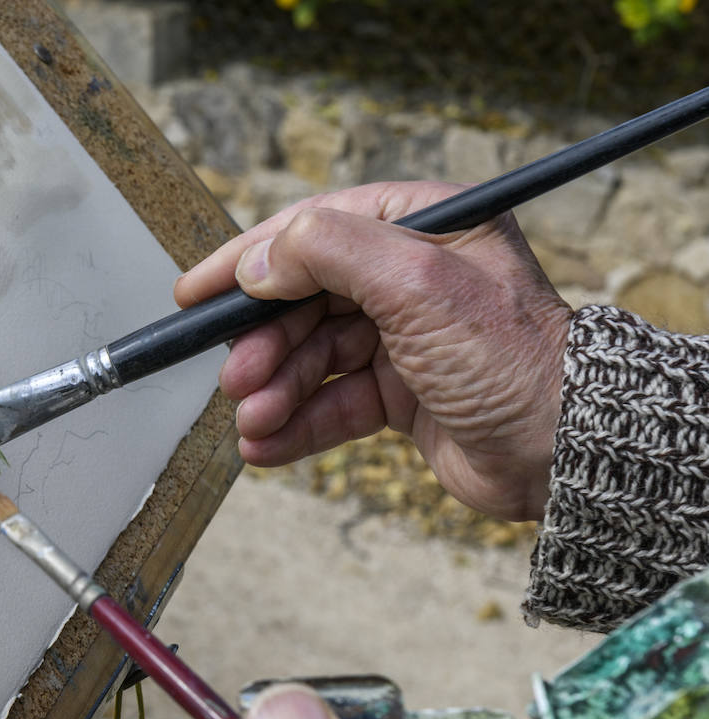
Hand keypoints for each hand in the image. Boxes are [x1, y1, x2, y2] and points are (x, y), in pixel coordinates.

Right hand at [174, 182, 572, 521]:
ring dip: (275, 391)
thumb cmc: (512, 358)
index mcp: (423, 226)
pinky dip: (296, 424)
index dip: (248, 261)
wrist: (562, 453)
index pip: (314, 230)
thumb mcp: (418, 282)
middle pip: (304, 301)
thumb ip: (330, 252)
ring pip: (312, 357)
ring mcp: (404, 338)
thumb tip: (259, 261)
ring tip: (253, 420)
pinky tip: (265, 445)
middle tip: (236, 377)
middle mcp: (410, 278)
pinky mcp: (401, 395)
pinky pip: (331, 403)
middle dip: (264, 344)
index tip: (195, 291)